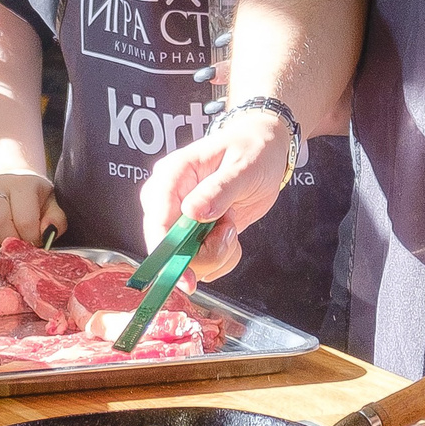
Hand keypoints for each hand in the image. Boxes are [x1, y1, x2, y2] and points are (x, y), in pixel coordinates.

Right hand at [0, 171, 65, 247]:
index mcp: (21, 184)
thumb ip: (55, 221)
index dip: (29, 239)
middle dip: (6, 242)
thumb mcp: (51, 206)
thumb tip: (47, 234)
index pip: (24, 219)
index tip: (33, 243)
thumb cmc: (33, 200)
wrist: (10, 185)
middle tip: (14, 246)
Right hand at [140, 107, 293, 279]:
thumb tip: (192, 212)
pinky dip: (222, 257)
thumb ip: (219, 189)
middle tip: (229, 228)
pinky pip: (201, 263)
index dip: (167, 252)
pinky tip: (230, 232)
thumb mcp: (242, 166)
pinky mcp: (194, 234)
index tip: (187, 276)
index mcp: (172, 174)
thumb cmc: (253, 149)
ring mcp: (180, 219)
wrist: (267, 151)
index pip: (157, 220)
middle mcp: (169, 200)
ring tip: (231, 224)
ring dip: (216, 253)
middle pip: (168, 248)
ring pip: (186, 261)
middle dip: (203, 251)